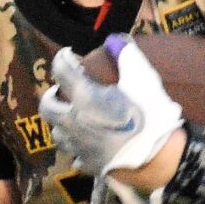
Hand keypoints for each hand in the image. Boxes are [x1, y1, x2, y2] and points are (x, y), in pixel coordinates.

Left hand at [41, 40, 184, 187]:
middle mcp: (73, 121)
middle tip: (61, 91)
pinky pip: (74, 155)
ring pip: (57, 133)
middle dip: (52, 96)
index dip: (62, 58)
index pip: (61, 70)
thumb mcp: (142, 79)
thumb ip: (127, 56)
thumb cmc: (149, 115)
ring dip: (61, 123)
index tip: (67, 55)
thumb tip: (115, 40)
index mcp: (84, 97)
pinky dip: (77, 146)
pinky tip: (86, 143)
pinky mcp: (87, 163)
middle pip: (47, 107)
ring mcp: (78, 145)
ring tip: (72, 118)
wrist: (157, 158)